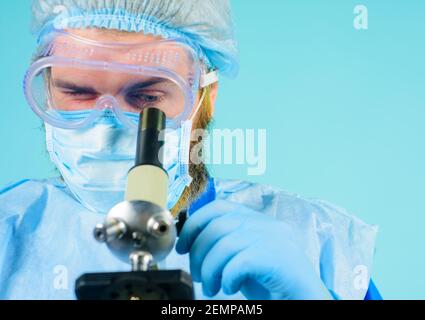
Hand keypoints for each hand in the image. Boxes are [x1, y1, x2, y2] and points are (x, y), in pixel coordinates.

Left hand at [176, 200, 331, 299]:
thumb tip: (190, 240)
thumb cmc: (272, 281)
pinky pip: (239, 262)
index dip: (194, 224)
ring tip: (212, 286)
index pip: (219, 207)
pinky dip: (227, 277)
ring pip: (225, 244)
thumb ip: (225, 242)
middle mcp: (267, 223)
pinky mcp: (278, 257)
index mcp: (258, 219)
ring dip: (210, 269)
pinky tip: (230, 287)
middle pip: (217, 226)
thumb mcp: (244, 256)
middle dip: (198, 253)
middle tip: (198, 275)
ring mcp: (274, 238)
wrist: (305, 298)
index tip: (182, 246)